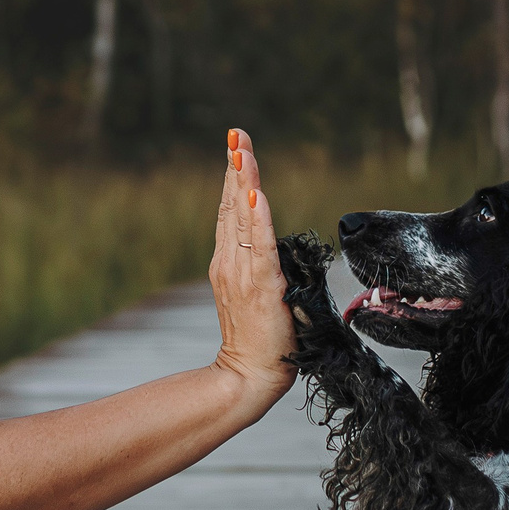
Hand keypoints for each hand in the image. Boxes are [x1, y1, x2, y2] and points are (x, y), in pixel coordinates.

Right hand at [211, 129, 297, 406]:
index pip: (232, 211)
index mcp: (230, 263)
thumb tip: (278, 252)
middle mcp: (230, 262)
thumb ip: (264, 270)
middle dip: (236, 166)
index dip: (235, 177)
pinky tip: (254, 194)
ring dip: (243, 180)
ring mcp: (241, 272)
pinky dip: (256, 217)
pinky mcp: (259, 286)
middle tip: (237, 133)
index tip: (238, 146)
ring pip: (242, 217)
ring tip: (242, 150)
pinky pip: (258, 244)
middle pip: (232, 205)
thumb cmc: (263, 341)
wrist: (249, 375)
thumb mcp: (261, 295)